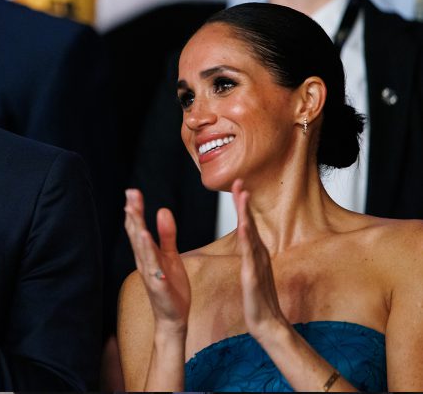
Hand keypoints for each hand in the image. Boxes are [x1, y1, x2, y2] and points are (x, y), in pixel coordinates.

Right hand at [124, 189, 189, 334]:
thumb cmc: (171, 287)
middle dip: (133, 213)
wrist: (174, 317)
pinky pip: (152, 264)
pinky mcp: (158, 282)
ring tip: (134, 210)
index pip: (138, 227)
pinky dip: (147, 250)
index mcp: (146, 253)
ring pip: (141, 247)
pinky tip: (145, 236)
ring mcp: (149, 272)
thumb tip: (162, 210)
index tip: (132, 191)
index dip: (134, 210)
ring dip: (137, 227)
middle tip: (130, 193)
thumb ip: (166, 234)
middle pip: (136, 233)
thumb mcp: (171, 255)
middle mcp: (143, 261)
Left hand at [233, 179, 286, 340]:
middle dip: (244, 202)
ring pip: (250, 236)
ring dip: (246, 215)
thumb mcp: (254, 272)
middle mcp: (258, 256)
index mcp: (256, 254)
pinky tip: (244, 227)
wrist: (268, 324)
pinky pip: (250, 257)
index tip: (238, 185)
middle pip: (250, 224)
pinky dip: (248, 241)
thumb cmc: (260, 300)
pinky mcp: (253, 278)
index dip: (243, 205)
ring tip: (242, 196)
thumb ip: (252, 256)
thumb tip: (250, 241)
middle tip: (239, 181)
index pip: (248, 224)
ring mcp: (257, 266)